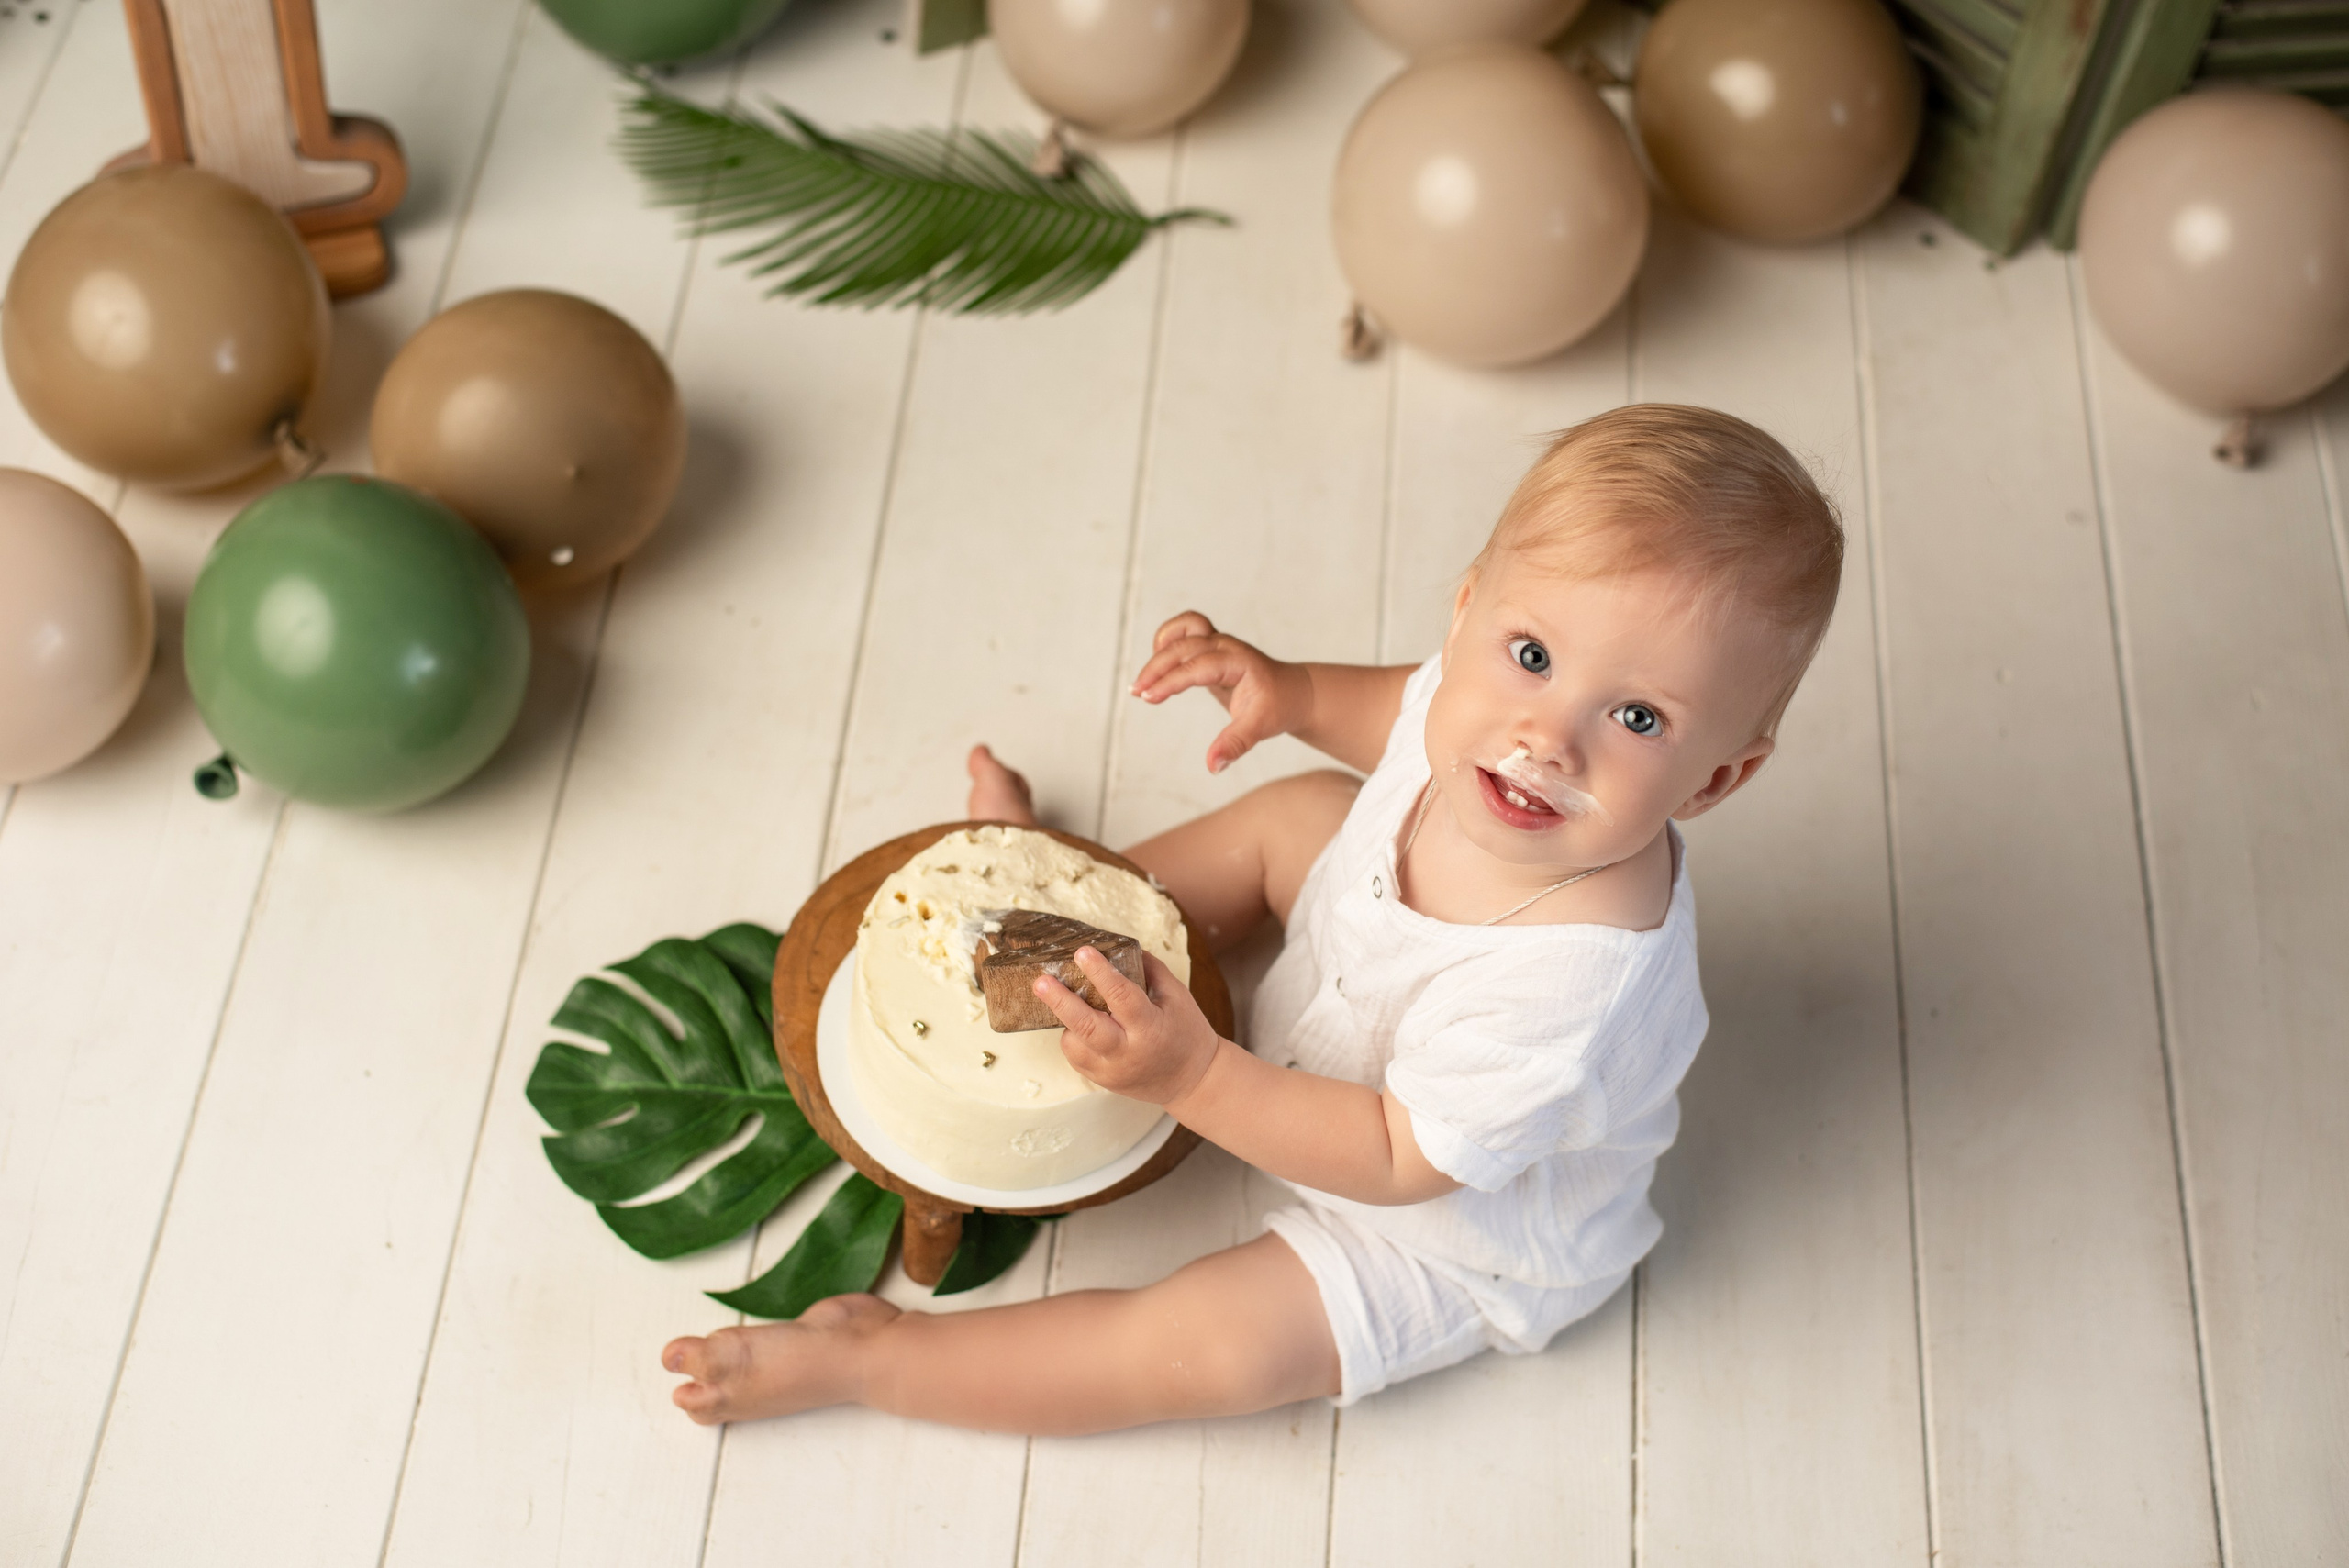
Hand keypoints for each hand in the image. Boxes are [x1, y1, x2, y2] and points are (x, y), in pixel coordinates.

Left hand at [1037, 948, 1224, 1107]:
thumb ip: (1151, 970)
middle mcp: (1128, 1052)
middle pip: (1087, 1026)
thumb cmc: (1187, 1033)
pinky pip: (1076, 1057)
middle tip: (1041, 982)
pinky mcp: (1102, 1081)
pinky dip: (1074, 1038)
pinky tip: (1081, 1025)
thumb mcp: (1177, 997)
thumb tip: (1121, 947)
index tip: (1083, 952)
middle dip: (1060, 1002)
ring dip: (1066, 1020)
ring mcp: (1112, 1071)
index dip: (1100, 973)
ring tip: (1064, 1001)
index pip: (1122, 996)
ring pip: (1074, 1045)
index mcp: (1151, 1027)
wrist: (1193, 1081)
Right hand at [1130, 611, 1310, 774]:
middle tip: (1137, 693)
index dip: (1171, 680)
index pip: (1197, 665)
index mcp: (1239, 661)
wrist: (1292, 692)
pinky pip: (1184, 631)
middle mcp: (1226, 646)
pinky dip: (1166, 641)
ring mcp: (1218, 643)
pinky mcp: (1210, 647)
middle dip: (1157, 667)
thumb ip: (1235, 744)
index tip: (1149, 697)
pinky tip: (1158, 670)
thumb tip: (1212, 766)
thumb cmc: (1278, 706)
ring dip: (1160, 649)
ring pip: (1183, 629)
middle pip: (1184, 644)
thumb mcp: (1261, 727)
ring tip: (1145, 681)